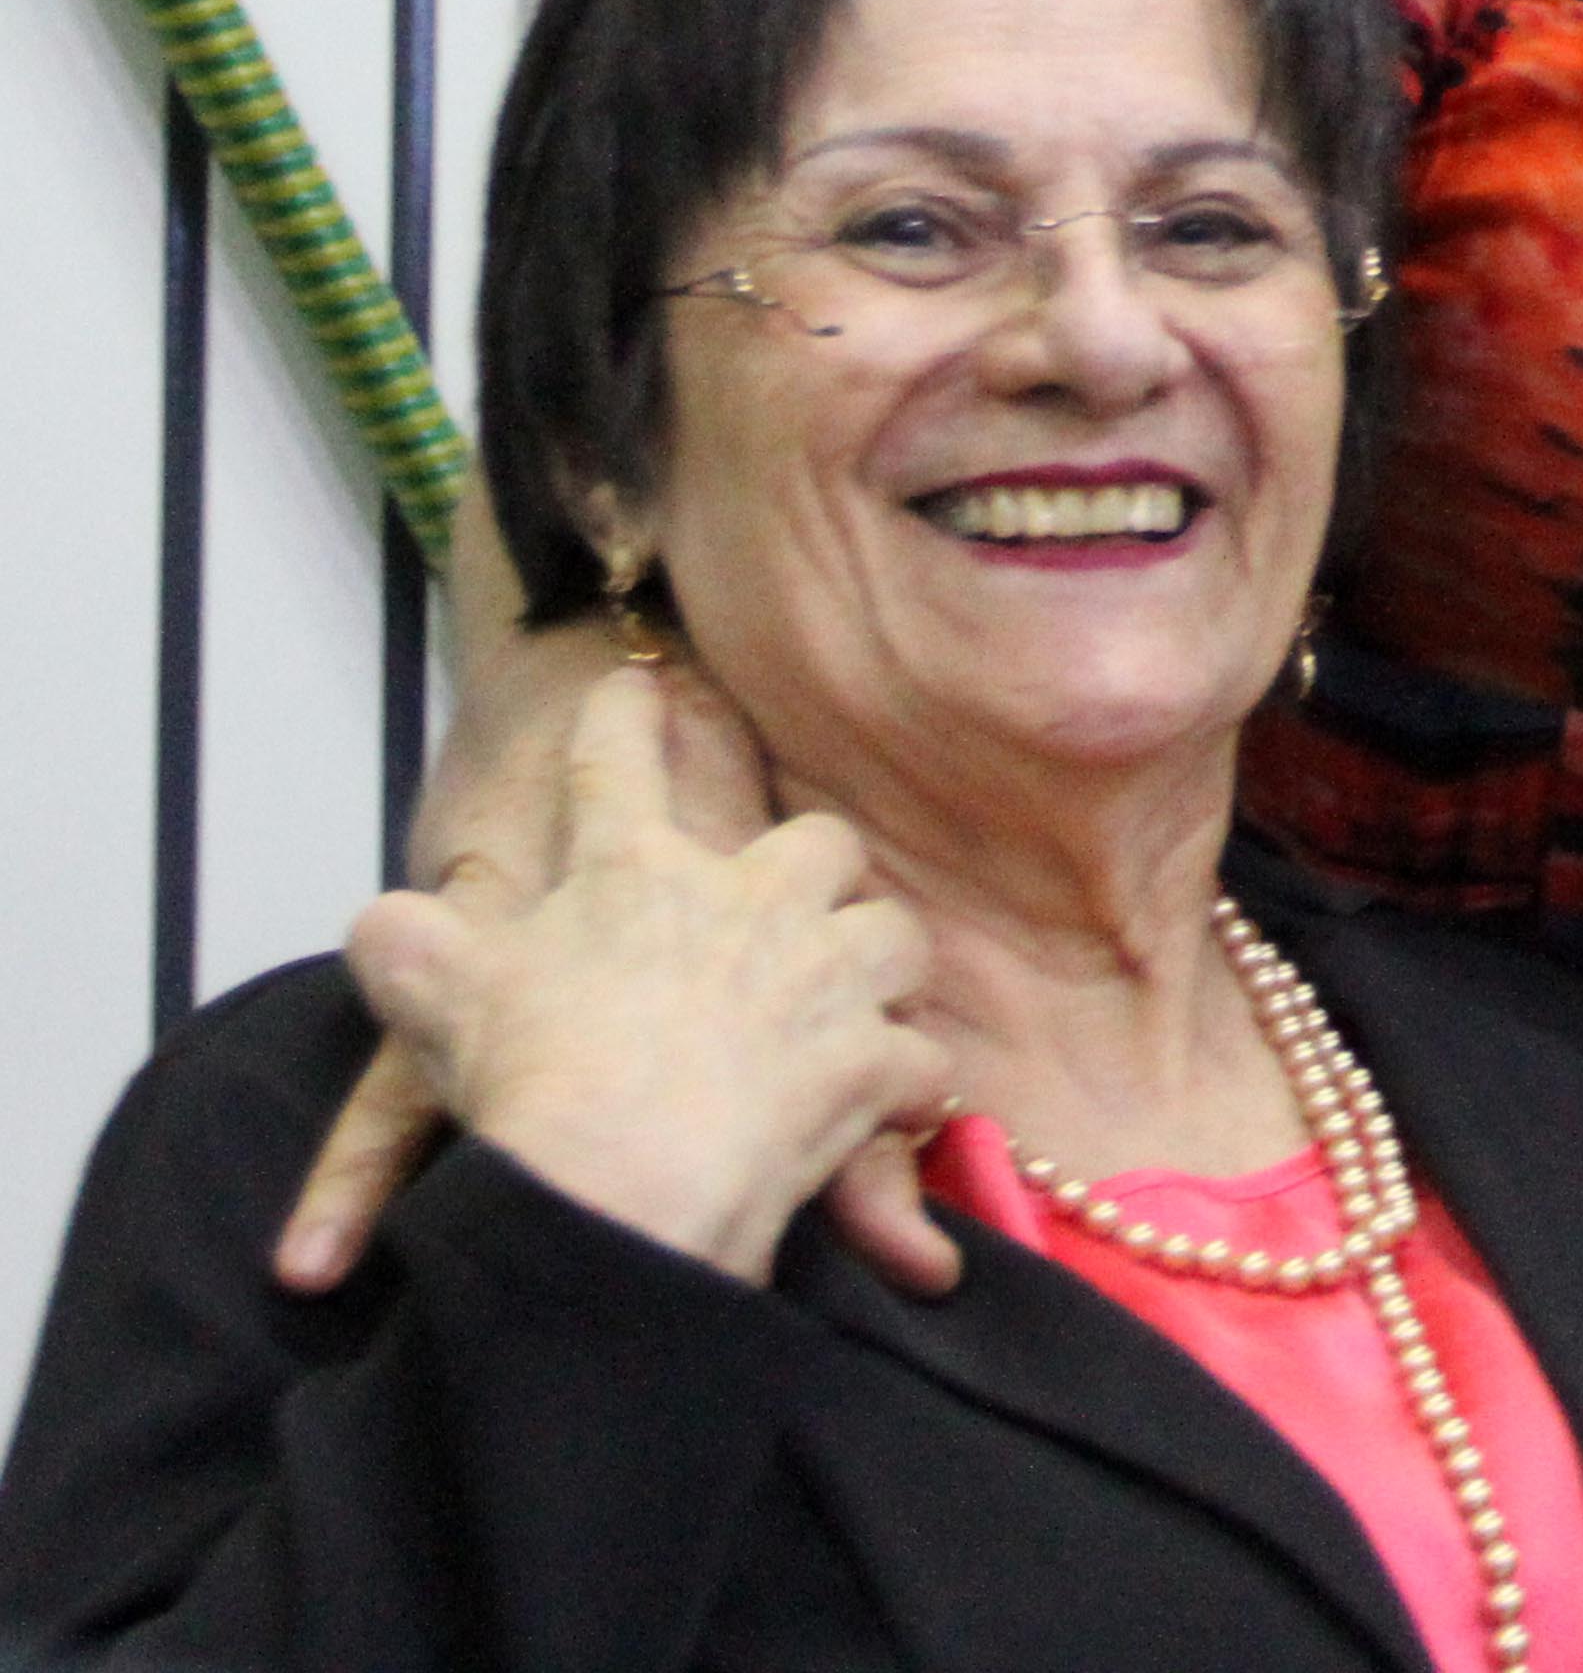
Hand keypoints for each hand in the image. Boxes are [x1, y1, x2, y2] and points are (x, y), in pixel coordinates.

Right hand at [332, 671, 950, 1285]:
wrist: (611, 1177)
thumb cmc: (527, 1073)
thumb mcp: (434, 994)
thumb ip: (406, 943)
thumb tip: (385, 925)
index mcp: (634, 872)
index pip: (616, 764)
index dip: (620, 716)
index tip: (635, 682)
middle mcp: (749, 901)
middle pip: (821, 840)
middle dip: (814, 866)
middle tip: (795, 900)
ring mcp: (823, 975)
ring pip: (894, 933)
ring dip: (878, 965)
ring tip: (858, 997)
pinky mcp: (868, 1062)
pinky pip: (918, 1063)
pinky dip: (907, 1087)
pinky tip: (892, 1106)